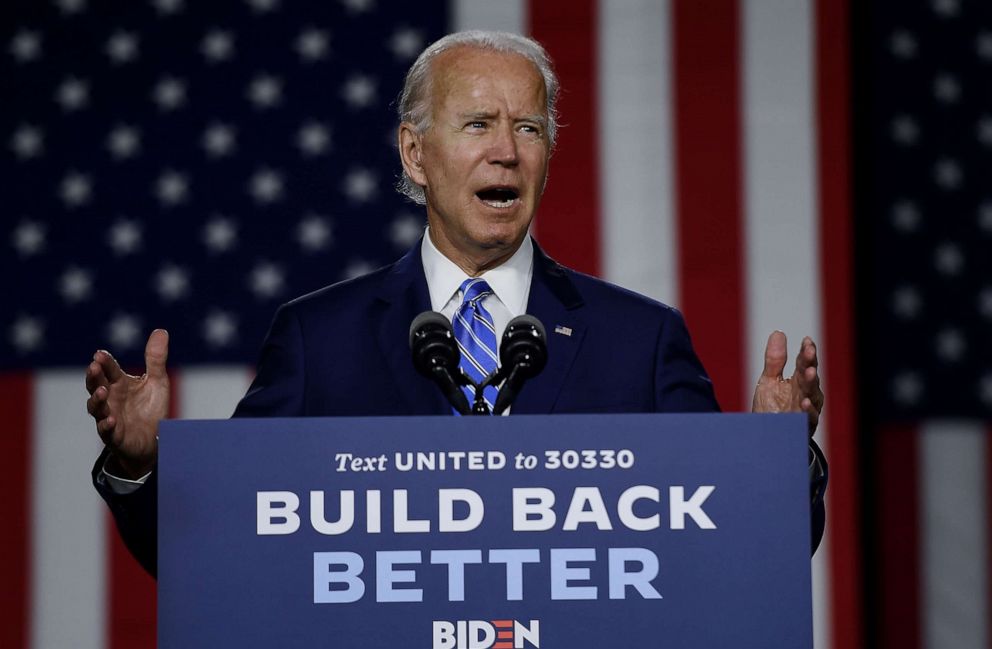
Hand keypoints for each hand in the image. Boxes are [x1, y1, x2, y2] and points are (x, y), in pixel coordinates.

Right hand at [85, 329, 169, 477]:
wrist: (153, 440)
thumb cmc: (151, 408)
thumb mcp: (157, 381)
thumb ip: (156, 359)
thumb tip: (160, 330)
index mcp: (118, 383)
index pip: (109, 369)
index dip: (105, 362)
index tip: (99, 354)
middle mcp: (109, 398)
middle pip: (95, 385)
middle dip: (93, 377)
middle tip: (93, 366)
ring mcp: (108, 416)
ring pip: (96, 407)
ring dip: (97, 400)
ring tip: (102, 392)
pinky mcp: (113, 435)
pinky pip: (106, 431)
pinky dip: (106, 425)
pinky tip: (111, 420)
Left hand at [751, 331, 822, 434]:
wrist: (767, 437)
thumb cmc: (770, 408)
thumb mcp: (769, 381)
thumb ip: (775, 360)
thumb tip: (778, 333)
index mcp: (798, 380)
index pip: (804, 362)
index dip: (806, 352)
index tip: (807, 341)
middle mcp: (806, 393)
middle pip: (810, 375)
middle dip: (810, 363)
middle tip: (810, 351)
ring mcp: (806, 409)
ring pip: (812, 394)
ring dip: (811, 383)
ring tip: (808, 372)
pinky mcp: (803, 426)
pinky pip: (808, 418)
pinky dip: (807, 410)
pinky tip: (803, 402)